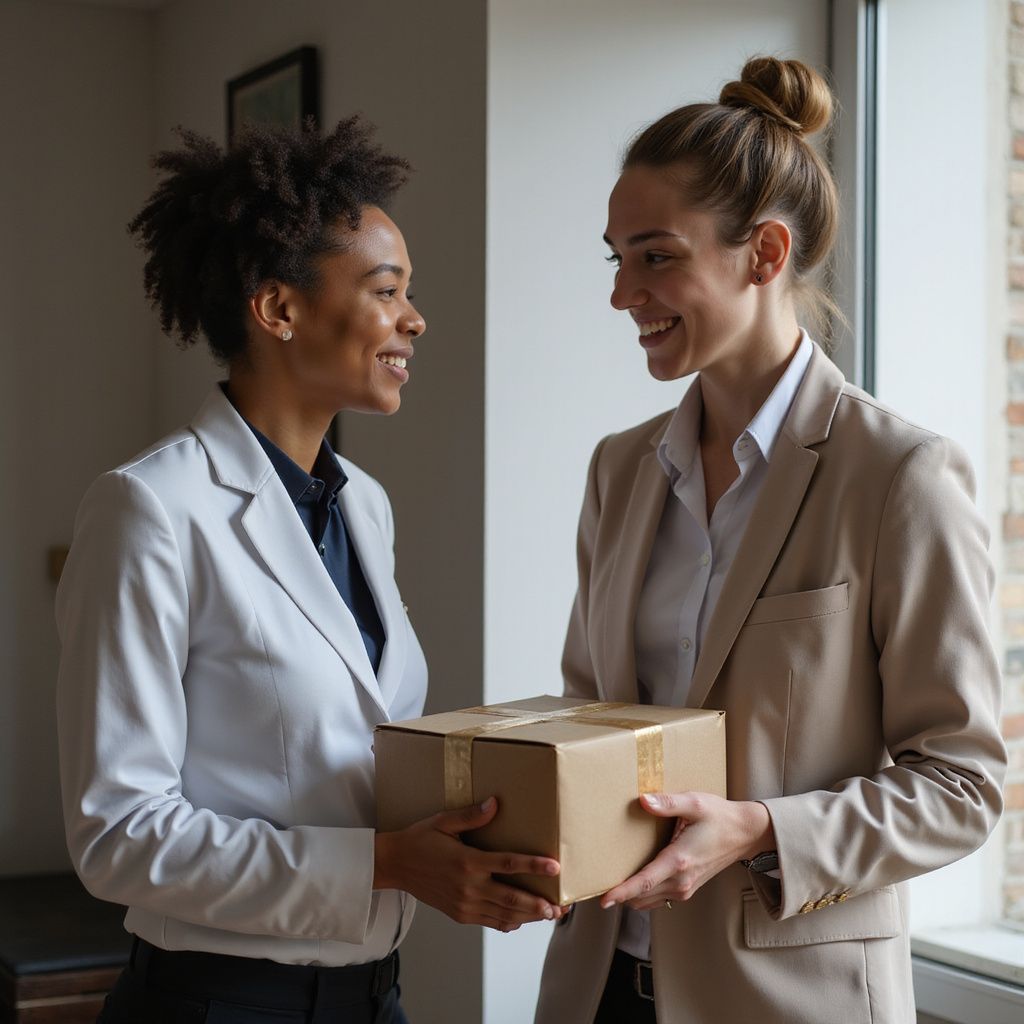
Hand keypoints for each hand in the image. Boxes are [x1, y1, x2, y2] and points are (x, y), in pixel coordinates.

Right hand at [374, 796, 563, 931]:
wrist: (395, 865)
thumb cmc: (420, 840)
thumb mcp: (444, 822)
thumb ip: (471, 815)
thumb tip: (495, 803)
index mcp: (467, 861)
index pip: (508, 864)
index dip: (533, 865)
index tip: (555, 867)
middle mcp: (468, 886)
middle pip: (511, 898)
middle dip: (538, 904)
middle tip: (559, 907)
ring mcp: (464, 904)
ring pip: (503, 915)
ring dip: (528, 917)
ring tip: (549, 915)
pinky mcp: (460, 914)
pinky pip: (489, 922)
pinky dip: (508, 923)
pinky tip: (521, 920)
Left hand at [599, 792, 773, 910]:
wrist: (744, 833)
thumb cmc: (719, 816)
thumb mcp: (695, 803)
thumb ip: (668, 803)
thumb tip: (643, 801)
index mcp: (679, 860)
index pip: (645, 882)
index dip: (622, 892)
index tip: (603, 899)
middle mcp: (681, 880)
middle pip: (642, 896)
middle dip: (619, 894)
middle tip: (594, 885)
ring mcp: (685, 887)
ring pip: (649, 900)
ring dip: (630, 896)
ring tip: (609, 883)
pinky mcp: (687, 887)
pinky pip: (659, 898)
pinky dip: (643, 895)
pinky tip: (633, 882)